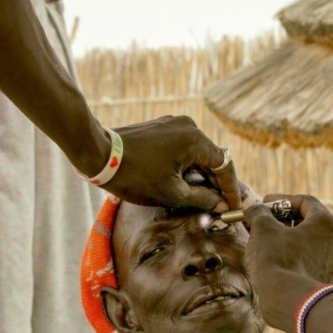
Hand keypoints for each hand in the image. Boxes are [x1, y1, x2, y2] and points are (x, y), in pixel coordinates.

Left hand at [103, 116, 240, 211]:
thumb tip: (221, 205)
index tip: (233, 208)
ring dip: (201, 176)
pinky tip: (185, 184)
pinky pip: (183, 148)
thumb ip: (202, 199)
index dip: (231, 190)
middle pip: (212, 159)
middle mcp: (189, 126)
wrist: (98, 154)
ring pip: (197, 154)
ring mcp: (174, 124)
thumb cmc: (134, 176)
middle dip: (216, 184)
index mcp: (195, 140)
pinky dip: (187, 166)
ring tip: (204, 200)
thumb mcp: (172, 194)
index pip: (225, 166)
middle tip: (221, 207)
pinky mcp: (162, 128)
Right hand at [243, 194, 332, 328]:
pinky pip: (305, 262)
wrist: (290, 302)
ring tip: (262, 243)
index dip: (281, 200)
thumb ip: (258, 213)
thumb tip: (251, 203)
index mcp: (326, 223)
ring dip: (284, 239)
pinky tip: (272, 262)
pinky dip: (290, 257)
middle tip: (261, 223)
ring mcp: (330, 263)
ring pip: (305, 244)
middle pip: (306, 223)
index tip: (263, 204)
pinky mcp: (322, 281)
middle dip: (281, 221)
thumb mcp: (263, 230)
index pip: (305, 202)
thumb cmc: (279, 261)